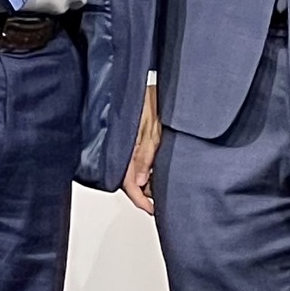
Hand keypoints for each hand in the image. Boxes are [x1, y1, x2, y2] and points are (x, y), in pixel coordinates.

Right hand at [123, 82, 162, 214]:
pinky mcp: (135, 138)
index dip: (139, 199)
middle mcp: (125, 148)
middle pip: (131, 180)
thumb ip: (145, 155)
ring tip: (164, 184)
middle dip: (145, 192)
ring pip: (135, 171)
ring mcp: (130, 144)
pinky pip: (138, 159)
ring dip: (147, 180)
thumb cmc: (150, 100)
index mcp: (126, 148)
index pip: (128, 182)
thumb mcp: (152, 129)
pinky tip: (158, 168)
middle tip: (161, 199)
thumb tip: (139, 181)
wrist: (149, 81)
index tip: (151, 209)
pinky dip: (147, 167)